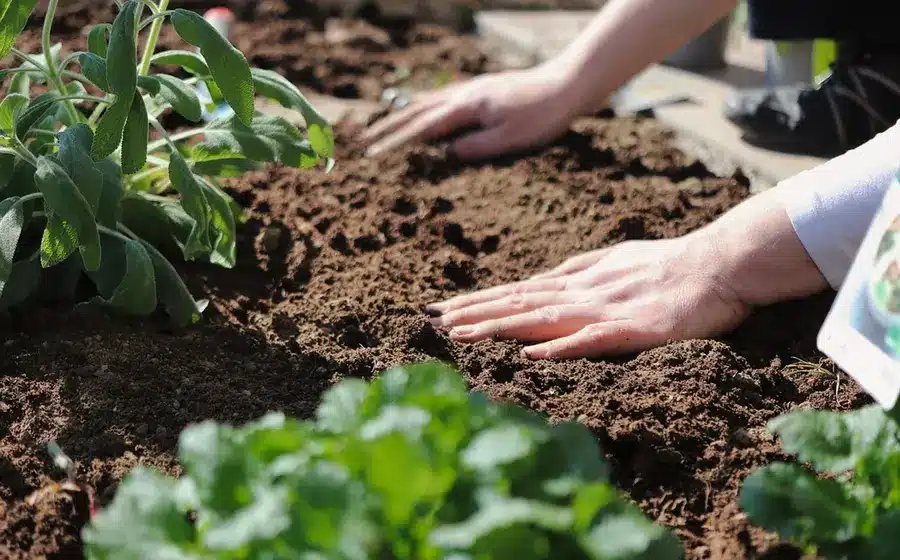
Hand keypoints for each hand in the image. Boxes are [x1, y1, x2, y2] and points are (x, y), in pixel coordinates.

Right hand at [362, 65, 577, 160]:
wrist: (568, 85)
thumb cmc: (543, 115)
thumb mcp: (510, 139)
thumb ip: (476, 146)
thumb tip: (447, 153)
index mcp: (468, 107)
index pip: (423, 128)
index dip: (397, 142)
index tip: (375, 155)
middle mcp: (466, 94)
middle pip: (418, 111)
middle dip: (390, 127)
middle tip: (367, 140)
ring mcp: (474, 89)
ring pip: (430, 102)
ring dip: (404, 115)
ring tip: (385, 126)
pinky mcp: (484, 89)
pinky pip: (445, 97)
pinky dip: (427, 105)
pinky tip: (426, 109)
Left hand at [425, 234, 750, 358]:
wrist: (721, 262)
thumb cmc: (669, 263)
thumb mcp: (614, 260)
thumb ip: (578, 270)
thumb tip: (542, 279)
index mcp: (578, 281)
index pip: (517, 292)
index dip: (478, 301)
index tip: (441, 309)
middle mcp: (583, 293)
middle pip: (519, 303)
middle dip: (473, 312)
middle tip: (430, 321)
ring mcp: (606, 309)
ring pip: (543, 318)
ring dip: (500, 326)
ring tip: (460, 334)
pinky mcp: (635, 329)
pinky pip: (593, 339)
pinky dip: (560, 346)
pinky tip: (531, 354)